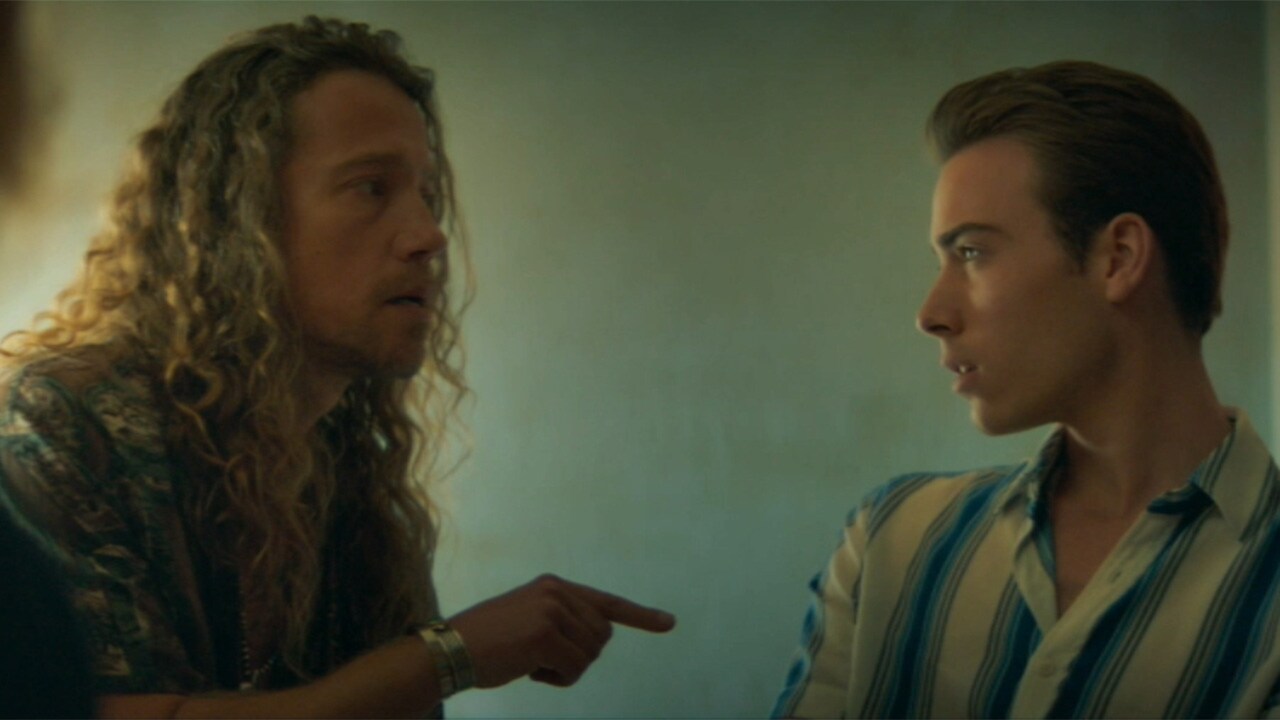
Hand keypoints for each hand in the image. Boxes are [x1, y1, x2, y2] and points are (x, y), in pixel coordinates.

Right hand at [447, 574, 675, 688]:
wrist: (450, 650)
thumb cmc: (487, 643)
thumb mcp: (528, 619)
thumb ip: (562, 620)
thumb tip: (600, 635)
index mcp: (554, 586)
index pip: (606, 602)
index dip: (640, 615)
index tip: (669, 623)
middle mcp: (556, 592)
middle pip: (601, 638)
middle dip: (579, 657)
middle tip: (543, 660)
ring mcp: (552, 611)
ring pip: (590, 656)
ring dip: (566, 670)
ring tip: (531, 664)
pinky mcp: (545, 634)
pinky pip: (574, 670)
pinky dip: (557, 680)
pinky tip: (529, 672)